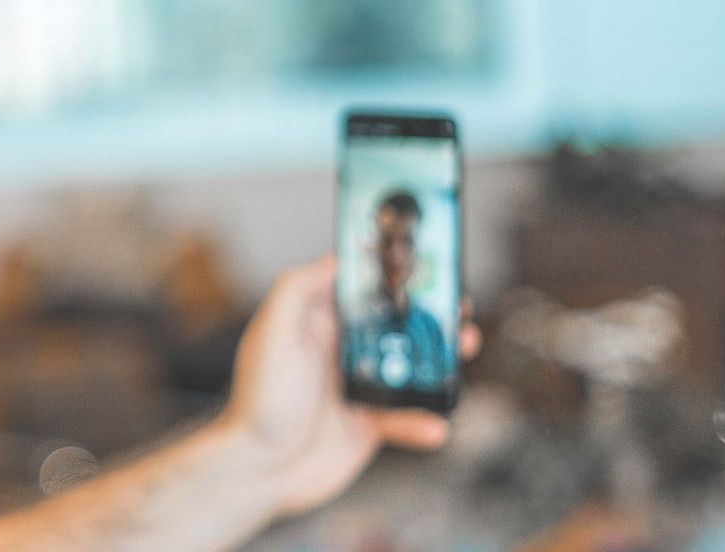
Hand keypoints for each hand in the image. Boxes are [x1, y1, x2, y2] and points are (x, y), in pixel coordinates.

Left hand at [218, 256, 481, 516]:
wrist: (260, 468)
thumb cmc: (259, 399)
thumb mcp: (274, 332)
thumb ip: (298, 289)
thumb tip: (334, 257)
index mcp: (316, 322)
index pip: (360, 288)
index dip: (391, 274)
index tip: (423, 263)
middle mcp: (338, 351)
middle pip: (394, 323)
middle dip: (430, 314)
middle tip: (458, 308)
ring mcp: (357, 387)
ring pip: (411, 367)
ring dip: (442, 359)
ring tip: (464, 348)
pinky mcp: (368, 424)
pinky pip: (407, 417)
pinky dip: (424, 421)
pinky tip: (434, 425)